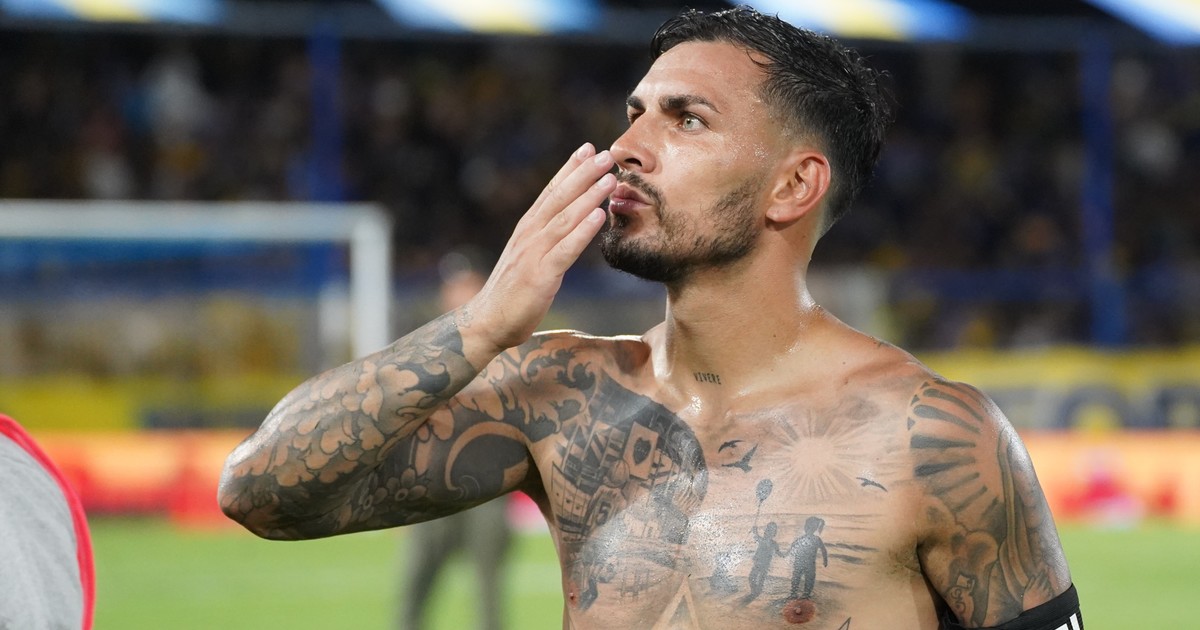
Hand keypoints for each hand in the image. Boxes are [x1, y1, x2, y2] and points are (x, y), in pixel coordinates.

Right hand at [462, 143, 615, 356]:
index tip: (587, 148)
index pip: (550, 192)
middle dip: (583, 173)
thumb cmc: (513, 292)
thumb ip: (547, 239)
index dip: (569, 169)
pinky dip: (582, 230)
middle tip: (605, 154)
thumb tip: (570, 224)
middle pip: (559, 197)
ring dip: (588, 196)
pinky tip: (599, 216)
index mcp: (527, 229)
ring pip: (565, 218)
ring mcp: (533, 254)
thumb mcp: (530, 258)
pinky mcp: (540, 275)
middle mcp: (529, 235)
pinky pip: (565, 249)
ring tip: (609, 178)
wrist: (488, 322)